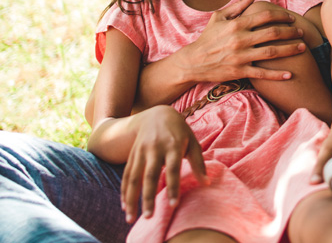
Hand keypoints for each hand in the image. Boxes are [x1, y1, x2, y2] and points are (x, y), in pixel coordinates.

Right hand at [122, 106, 207, 222]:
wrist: (156, 114)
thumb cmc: (180, 132)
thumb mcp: (193, 143)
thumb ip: (199, 163)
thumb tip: (207, 183)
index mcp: (173, 146)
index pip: (173, 169)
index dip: (173, 187)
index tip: (173, 205)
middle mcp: (155, 149)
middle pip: (150, 176)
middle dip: (148, 197)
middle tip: (148, 217)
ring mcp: (140, 152)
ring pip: (133, 177)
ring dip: (131, 198)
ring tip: (131, 217)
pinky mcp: (131, 155)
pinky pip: (126, 175)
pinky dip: (124, 191)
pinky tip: (125, 206)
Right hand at [177, 0, 309, 82]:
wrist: (192, 62)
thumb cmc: (207, 38)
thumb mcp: (219, 18)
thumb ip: (238, 6)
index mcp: (237, 24)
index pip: (265, 16)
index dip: (281, 16)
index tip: (291, 18)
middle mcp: (240, 39)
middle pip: (273, 33)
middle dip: (291, 32)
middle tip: (302, 32)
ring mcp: (240, 56)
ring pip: (271, 52)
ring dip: (290, 50)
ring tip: (303, 48)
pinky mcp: (239, 71)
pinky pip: (262, 73)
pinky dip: (277, 75)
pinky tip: (290, 75)